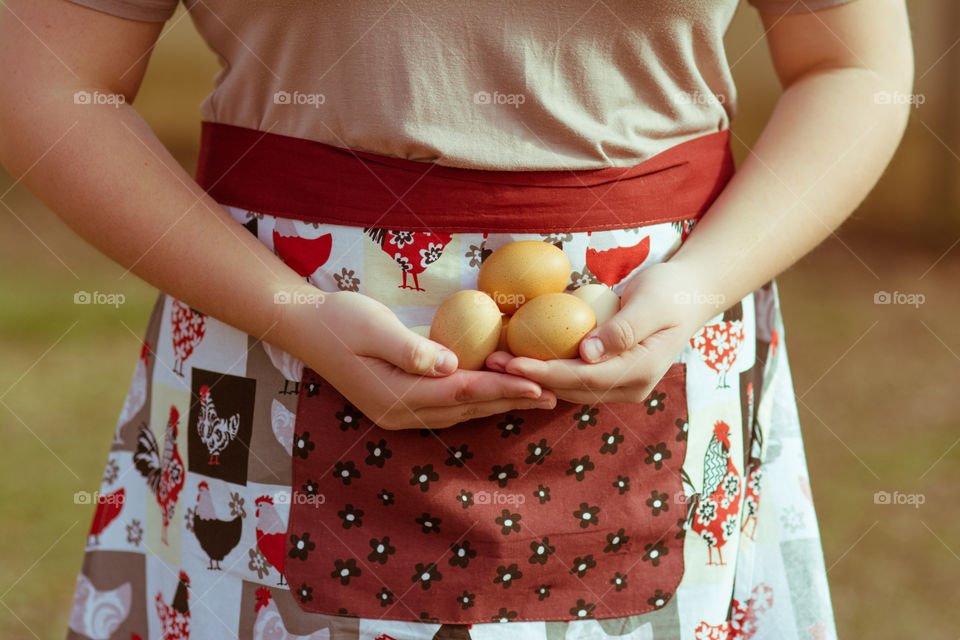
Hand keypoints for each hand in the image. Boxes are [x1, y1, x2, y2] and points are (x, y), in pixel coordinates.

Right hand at [289, 287, 557, 429]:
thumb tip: (448, 365)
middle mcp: (402, 412)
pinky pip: (448, 406)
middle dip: (511, 401)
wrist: (303, 328)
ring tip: (537, 398)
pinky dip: (477, 400)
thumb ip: (411, 348)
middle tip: (555, 396)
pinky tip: (496, 393)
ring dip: (498, 403)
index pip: (461, 392)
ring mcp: (399, 412)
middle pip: (467, 408)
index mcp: (398, 396)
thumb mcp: (373, 327)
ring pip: (460, 411)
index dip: (502, 388)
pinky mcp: (399, 402)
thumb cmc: (339, 320)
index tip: (539, 385)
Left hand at [485, 261, 719, 403]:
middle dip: (531, 379)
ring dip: (534, 377)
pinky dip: (546, 369)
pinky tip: (519, 357)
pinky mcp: (610, 376)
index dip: (546, 373)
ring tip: (496, 362)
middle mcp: (630, 387)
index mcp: (641, 372)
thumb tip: (587, 353)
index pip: (584, 379)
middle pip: (572, 389)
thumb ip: (622, 329)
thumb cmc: (670, 291)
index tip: (513, 364)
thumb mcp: (651, 302)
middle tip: (491, 364)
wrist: (688, 294)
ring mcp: (620, 385)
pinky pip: (573, 377)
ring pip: (569, 387)